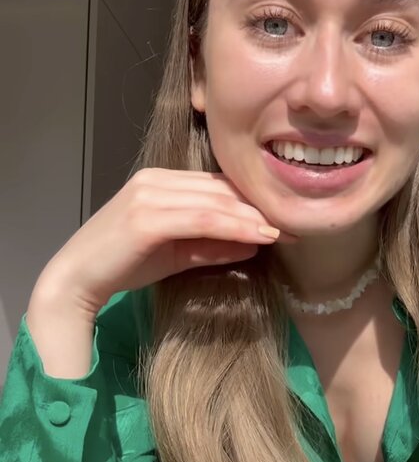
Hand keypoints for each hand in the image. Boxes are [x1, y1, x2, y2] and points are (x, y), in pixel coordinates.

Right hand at [33, 168, 293, 316]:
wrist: (77, 281)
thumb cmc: (123, 267)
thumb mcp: (177, 254)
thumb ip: (213, 245)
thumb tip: (256, 243)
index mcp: (160, 181)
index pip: (217, 185)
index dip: (253, 201)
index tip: (286, 218)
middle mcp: (155, 180)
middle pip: (221, 189)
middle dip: (260, 207)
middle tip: (297, 224)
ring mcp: (150, 195)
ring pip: (216, 201)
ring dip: (254, 217)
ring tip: (285, 232)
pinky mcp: (147, 216)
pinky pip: (204, 218)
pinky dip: (236, 227)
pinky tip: (261, 237)